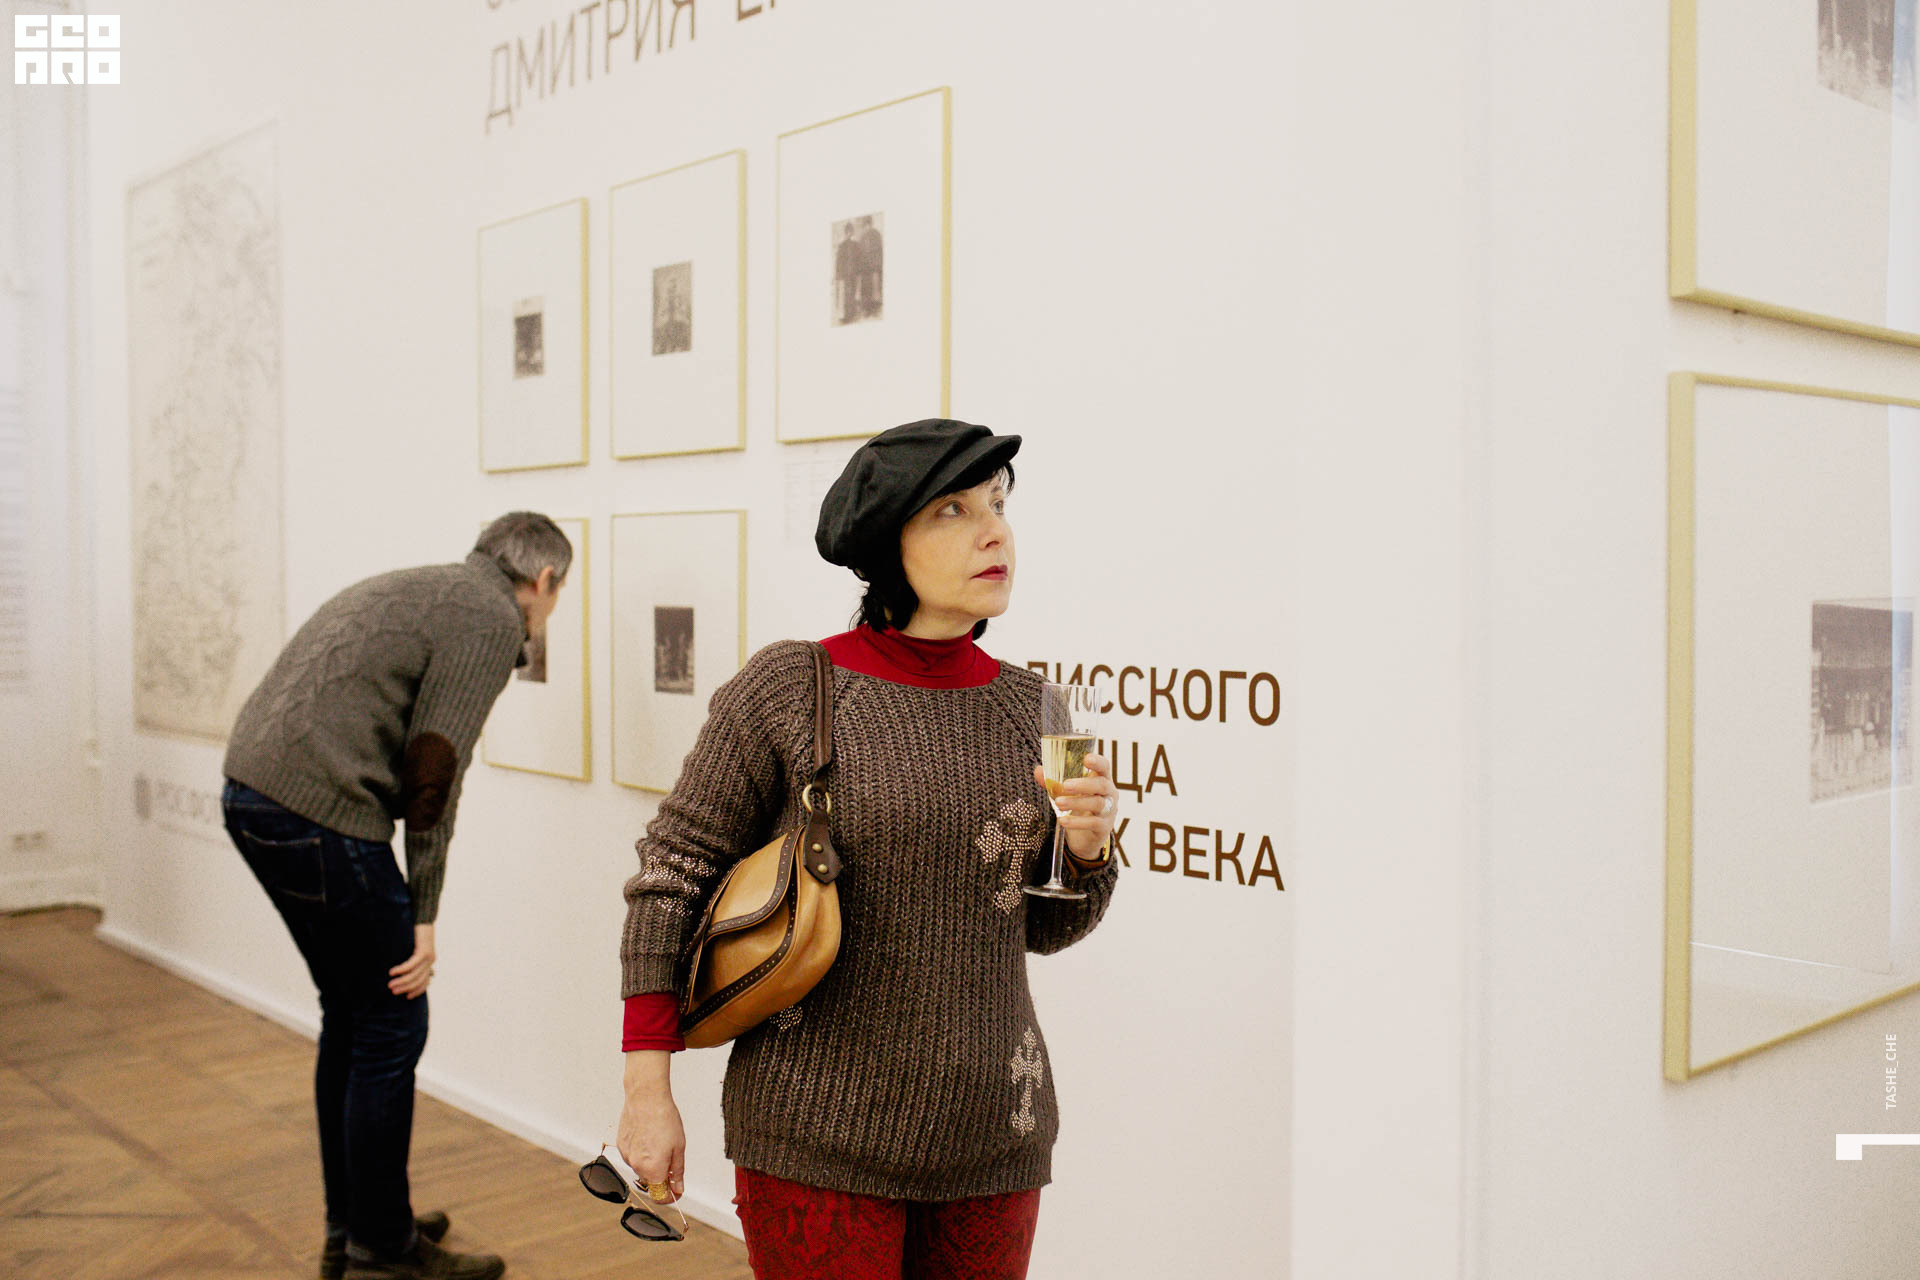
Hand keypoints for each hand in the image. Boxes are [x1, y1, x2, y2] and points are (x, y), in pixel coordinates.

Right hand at [387, 924, 435, 998]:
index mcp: (429, 962)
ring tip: (390, 984)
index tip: (407, 997)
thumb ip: (413, 960)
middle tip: (392, 990)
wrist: (424, 919)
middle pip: (418, 980)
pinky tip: (392, 972)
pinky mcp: (423, 951)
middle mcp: (431, 961)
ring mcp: (428, 957)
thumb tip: (404, 971)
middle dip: (405, 987)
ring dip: (401, 981)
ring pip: (414, 975)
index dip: (416, 990)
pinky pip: (411, 964)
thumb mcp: (415, 949)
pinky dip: (401, 970)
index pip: (425, 982)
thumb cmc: (416, 933)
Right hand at [618, 1051, 685, 1199]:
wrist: (646, 1098)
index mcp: (653, 1169)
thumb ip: (677, 1172)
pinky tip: (649, 1136)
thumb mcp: (679, 1148)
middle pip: (651, 1182)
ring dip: (651, 1163)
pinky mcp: (621, 1145)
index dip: (670, 1197)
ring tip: (660, 1141)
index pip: (659, 1196)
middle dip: (662, 1177)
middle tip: (672, 1159)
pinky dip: (642, 1152)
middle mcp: (636, 1166)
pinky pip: (634, 1156)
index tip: (676, 1191)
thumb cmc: (664, 1119)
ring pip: (642, 1168)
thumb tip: (678, 1189)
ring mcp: (626, 1156)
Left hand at [1036, 752, 1118, 863]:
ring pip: (1097, 804)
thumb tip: (1038, 770)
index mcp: (1102, 779)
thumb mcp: (1067, 793)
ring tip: (1058, 802)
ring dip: (1076, 802)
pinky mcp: (1104, 827)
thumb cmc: (1079, 807)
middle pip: (1101, 785)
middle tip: (1065, 785)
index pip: (1104, 766)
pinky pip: (1093, 823)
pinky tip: (1063, 821)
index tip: (1086, 759)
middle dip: (1083, 784)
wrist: (1086, 837)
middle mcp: (1109, 793)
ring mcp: (1109, 810)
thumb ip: (1054, 782)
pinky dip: (1077, 822)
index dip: (1097, 761)